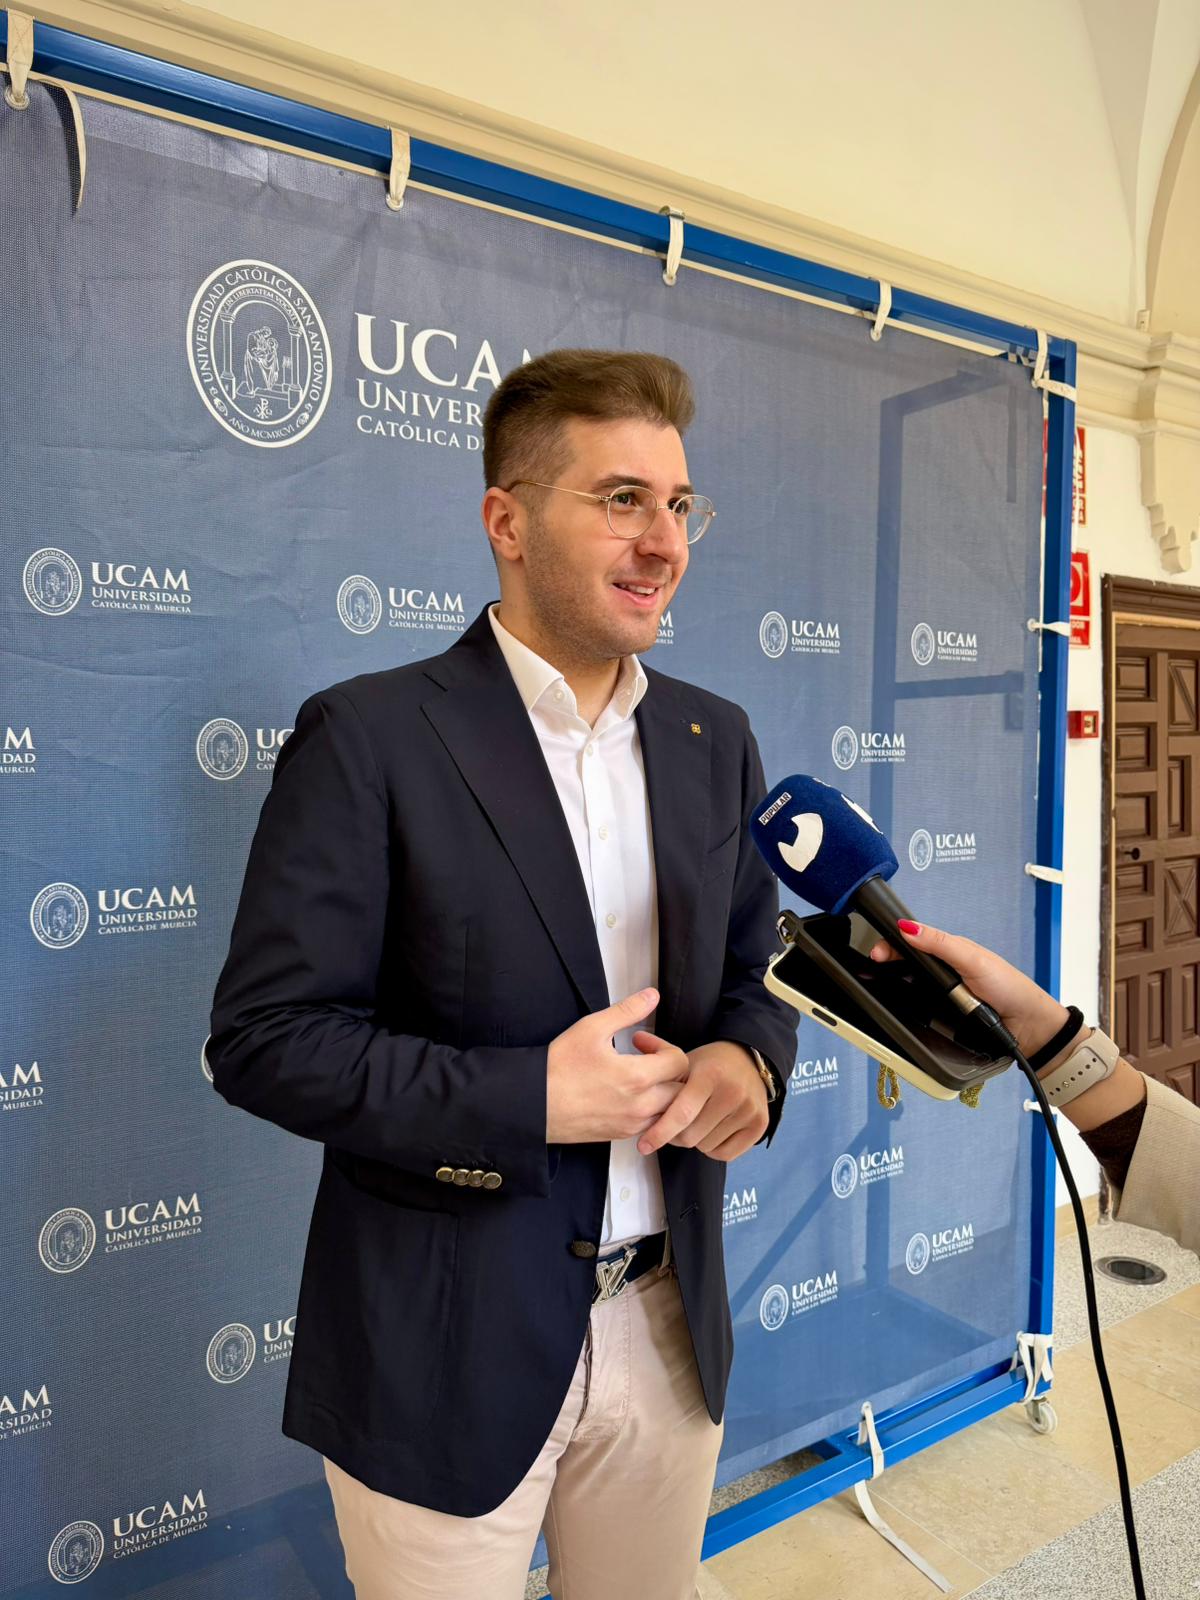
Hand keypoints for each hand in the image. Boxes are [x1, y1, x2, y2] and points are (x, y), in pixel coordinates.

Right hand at [546, 988, 688, 1143]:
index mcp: (637, 1078)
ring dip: (662, 1092)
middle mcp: (640, 1106)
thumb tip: (651, 996)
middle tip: (643, 1058)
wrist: (532, 1104)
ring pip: (668, 1111)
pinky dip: (649, 1110)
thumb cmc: (557, 1068)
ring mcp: (631, 1124)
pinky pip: (650, 1125)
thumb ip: (627, 1011)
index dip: (663, 1045)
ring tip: (639, 1077)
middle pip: (680, 1089)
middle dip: (667, 1069)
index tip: (641, 1041)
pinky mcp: (620, 1135)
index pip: (679, 1062)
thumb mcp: (592, 1028)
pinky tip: (628, 1095)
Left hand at [635, 1041, 768, 1162]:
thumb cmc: (711, 1064)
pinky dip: (712, 1148)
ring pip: (706, 1146)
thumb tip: (635, 1038)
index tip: (643, 1145)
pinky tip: (710, 1131)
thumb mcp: (685, 1058)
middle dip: (675, 1136)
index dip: (659, 1132)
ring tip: (695, 1123)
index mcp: (709, 1076)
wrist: (750, 1060)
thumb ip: (659, 1054)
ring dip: (694, 1140)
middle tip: (673, 1126)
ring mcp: (749, 1110)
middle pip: (691, 1136)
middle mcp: (732, 1093)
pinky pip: (725, 1154)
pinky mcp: (760, 1125)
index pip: (681, 1113)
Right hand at [867, 920, 1072, 1057]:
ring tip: (876, 985)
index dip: (891, 945)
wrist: (1027, 1027)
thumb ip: (941, 944)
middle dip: (886, 965)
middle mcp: (944, 971)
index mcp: (950, 950)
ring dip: (895, 989)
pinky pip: (919, 1011)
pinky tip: (898, 1008)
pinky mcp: (944, 1015)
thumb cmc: (1009, 988)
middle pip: (906, 965)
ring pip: (910, 988)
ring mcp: (943, 994)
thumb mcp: (973, 960)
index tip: (876, 954)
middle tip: (870, 970)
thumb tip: (908, 927)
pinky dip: (909, 1010)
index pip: (912, 941)